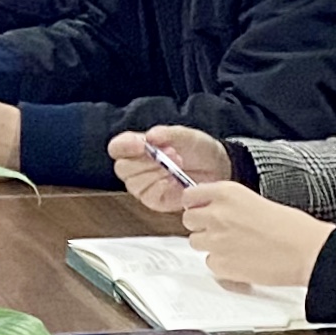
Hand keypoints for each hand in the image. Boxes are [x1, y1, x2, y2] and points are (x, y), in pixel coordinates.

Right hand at [109, 127, 229, 212]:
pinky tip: (174, 181)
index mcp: (137, 147)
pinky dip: (161, 188)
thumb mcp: (187, 135)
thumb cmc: (198, 149)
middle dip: (145, 161)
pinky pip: (149, 196)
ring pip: (134, 183)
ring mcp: (144, 185)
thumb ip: (168, 134)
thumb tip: (151, 136)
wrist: (217, 168)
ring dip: (156, 173)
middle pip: (123, 168)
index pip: (117, 147)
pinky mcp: (155, 200)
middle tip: (170, 154)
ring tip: (178, 165)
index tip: (140, 145)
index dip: (124, 146)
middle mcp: (136, 167)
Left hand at [178, 181, 333, 293]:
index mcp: (226, 193)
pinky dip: (221, 264)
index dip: (196, 204)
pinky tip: (241, 260)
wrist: (306, 251)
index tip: (200, 208)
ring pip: (196, 242)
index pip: (189, 195)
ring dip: (210, 244)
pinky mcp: (220, 264)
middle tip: (220, 230)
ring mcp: (215, 241)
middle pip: (188, 219)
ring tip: (235, 246)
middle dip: (201, 225)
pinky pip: (210, 263)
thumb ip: (228, 203)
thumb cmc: (291, 227)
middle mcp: (216, 214)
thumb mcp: (254, 200)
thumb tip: (210, 209)